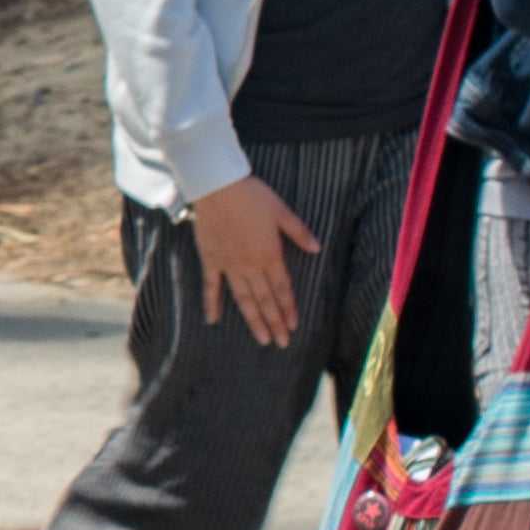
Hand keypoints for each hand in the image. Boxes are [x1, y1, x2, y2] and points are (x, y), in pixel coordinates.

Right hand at [184, 169, 318, 346]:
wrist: (217, 186)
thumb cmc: (252, 196)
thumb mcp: (282, 211)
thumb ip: (299, 232)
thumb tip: (318, 248)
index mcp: (270, 255)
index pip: (283, 289)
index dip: (289, 309)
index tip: (294, 327)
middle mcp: (250, 265)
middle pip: (265, 300)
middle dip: (274, 322)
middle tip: (281, 343)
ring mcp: (229, 265)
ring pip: (243, 299)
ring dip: (253, 320)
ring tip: (261, 339)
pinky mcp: (211, 260)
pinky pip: (211, 286)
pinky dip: (211, 303)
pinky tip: (213, 320)